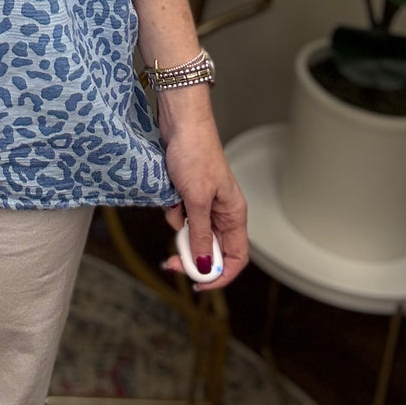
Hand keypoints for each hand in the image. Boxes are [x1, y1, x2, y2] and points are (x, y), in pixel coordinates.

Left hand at [158, 99, 247, 290]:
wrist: (180, 121)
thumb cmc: (194, 152)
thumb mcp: (196, 200)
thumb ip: (199, 234)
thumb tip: (204, 265)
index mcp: (234, 215)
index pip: (236, 258)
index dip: (220, 275)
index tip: (198, 283)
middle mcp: (223, 212)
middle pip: (211, 249)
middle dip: (191, 256)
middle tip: (171, 261)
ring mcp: (205, 202)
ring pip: (192, 232)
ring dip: (179, 228)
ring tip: (173, 208)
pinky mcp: (188, 193)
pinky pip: (180, 215)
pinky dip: (172, 210)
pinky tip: (169, 195)